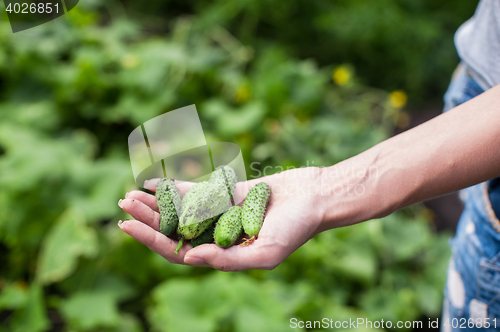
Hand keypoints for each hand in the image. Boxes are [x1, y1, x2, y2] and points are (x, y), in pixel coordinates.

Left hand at [118, 167, 325, 270]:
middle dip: (148, 219)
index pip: (179, 253)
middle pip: (174, 231)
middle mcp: (217, 237)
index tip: (128, 225)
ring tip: (129, 195)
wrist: (314, 197)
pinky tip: (153, 183)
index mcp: (223, 256)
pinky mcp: (226, 194)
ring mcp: (220, 215)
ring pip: (181, 211)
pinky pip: (195, 192)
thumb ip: (228, 260)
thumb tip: (189, 259)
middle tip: (123, 204)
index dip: (151, 241)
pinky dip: (174, 188)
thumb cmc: (295, 229)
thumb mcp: (265, 253)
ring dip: (156, 204)